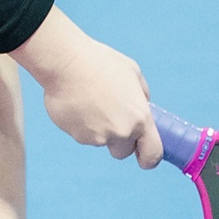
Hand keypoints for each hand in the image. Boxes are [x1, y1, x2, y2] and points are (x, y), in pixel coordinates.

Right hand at [13, 7, 160, 167]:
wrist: (65, 62)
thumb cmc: (99, 62)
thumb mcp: (132, 72)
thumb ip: (141, 95)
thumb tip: (142, 106)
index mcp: (140, 118)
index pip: (152, 154)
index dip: (148, 157)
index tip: (143, 155)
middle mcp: (122, 131)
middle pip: (123, 151)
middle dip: (118, 139)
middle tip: (108, 114)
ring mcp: (98, 136)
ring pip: (101, 141)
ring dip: (97, 127)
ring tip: (88, 100)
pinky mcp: (77, 136)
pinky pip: (82, 135)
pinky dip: (80, 124)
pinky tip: (76, 102)